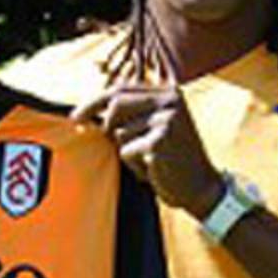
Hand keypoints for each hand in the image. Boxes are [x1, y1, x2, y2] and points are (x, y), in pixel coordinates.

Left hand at [71, 83, 223, 218]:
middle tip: (98, 138)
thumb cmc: (173, 160)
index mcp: (169, 92)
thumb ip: (132, 113)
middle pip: (115, 104)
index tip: (75, 116)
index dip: (94, 101)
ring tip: (148, 160)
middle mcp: (169, 101)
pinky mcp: (160, 141)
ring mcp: (166, 119)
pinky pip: (125, 151)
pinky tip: (153, 171)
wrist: (202, 188)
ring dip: (126, 151)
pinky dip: (134, 166)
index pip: (122, 89)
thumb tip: (89, 110)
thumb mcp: (157, 128)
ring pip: (118, 132)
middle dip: (102, 123)